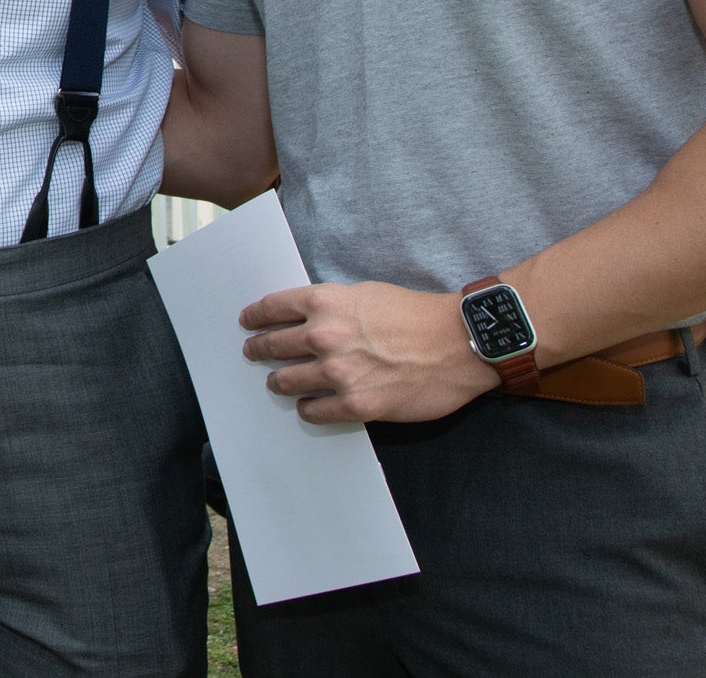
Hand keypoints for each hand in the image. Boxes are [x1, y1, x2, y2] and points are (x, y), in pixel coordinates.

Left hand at [239, 281, 498, 423]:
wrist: (458, 343)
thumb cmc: (418, 313)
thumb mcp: (367, 294)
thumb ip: (334, 306)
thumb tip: (310, 318)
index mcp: (326, 302)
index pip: (273, 308)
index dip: (255, 316)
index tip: (247, 322)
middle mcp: (324, 336)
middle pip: (274, 345)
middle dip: (259, 349)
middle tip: (252, 352)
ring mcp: (337, 373)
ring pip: (288, 380)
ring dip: (279, 381)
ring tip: (276, 382)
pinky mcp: (356, 404)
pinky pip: (315, 411)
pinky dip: (308, 408)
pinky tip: (307, 407)